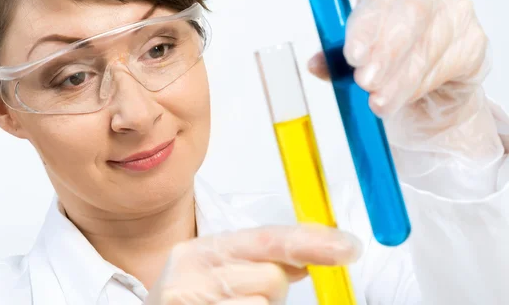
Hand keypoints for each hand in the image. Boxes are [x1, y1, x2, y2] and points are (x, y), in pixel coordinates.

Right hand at [144, 224, 360, 304]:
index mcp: (202, 250)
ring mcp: (190, 303)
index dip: (311, 243)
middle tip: (250, 292)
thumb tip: (306, 257)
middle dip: (276, 287)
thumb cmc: (192, 295)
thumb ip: (258, 257)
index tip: (347, 248)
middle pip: (271, 278)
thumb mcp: (219, 267)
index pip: (265, 239)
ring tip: (231, 304)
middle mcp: (192, 274)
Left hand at [308, 0, 504, 195]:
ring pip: (429, 46)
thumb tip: (315, 64)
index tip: (352, 56)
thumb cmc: (389, 59)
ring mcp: (453, 13)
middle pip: (408, 17)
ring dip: (402, 80)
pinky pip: (450, 63)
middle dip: (385, 55)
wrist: (432, 77)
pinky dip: (423, 85)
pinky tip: (407, 96)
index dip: (364, 29)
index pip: (377, 0)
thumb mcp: (358, 57)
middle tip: (366, 83)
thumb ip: (335, 61)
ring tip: (380, 101)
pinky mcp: (473, 39)